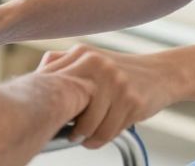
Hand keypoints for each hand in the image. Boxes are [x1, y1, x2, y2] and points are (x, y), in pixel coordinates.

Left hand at [38, 45, 178, 148]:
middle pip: (68, 108)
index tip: (47, 118)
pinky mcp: (131, 101)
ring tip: (85, 137)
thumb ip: (62, 64)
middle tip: (68, 131)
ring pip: (89, 126)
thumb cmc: (121, 72)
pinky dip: (100, 140)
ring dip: (85, 138)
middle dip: (66, 125)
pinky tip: (99, 136)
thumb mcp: (92, 60)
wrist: (161, 74)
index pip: (52, 84)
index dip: (48, 105)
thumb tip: (33, 83)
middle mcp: (98, 65)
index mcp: (83, 53)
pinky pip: (107, 132)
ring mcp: (116, 83)